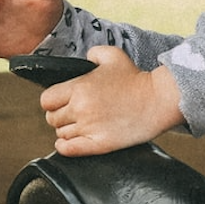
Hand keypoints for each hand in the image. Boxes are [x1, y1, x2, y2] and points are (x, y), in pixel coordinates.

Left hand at [40, 47, 183, 156]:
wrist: (158, 100)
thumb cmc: (136, 78)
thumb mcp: (113, 56)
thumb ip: (93, 54)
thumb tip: (84, 59)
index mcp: (79, 87)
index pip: (46, 100)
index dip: (53, 101)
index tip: (62, 101)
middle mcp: (81, 108)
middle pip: (52, 119)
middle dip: (60, 116)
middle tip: (74, 113)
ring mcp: (90, 127)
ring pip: (61, 134)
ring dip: (68, 130)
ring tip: (82, 125)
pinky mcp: (100, 144)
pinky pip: (69, 149)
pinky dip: (65, 147)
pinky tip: (68, 143)